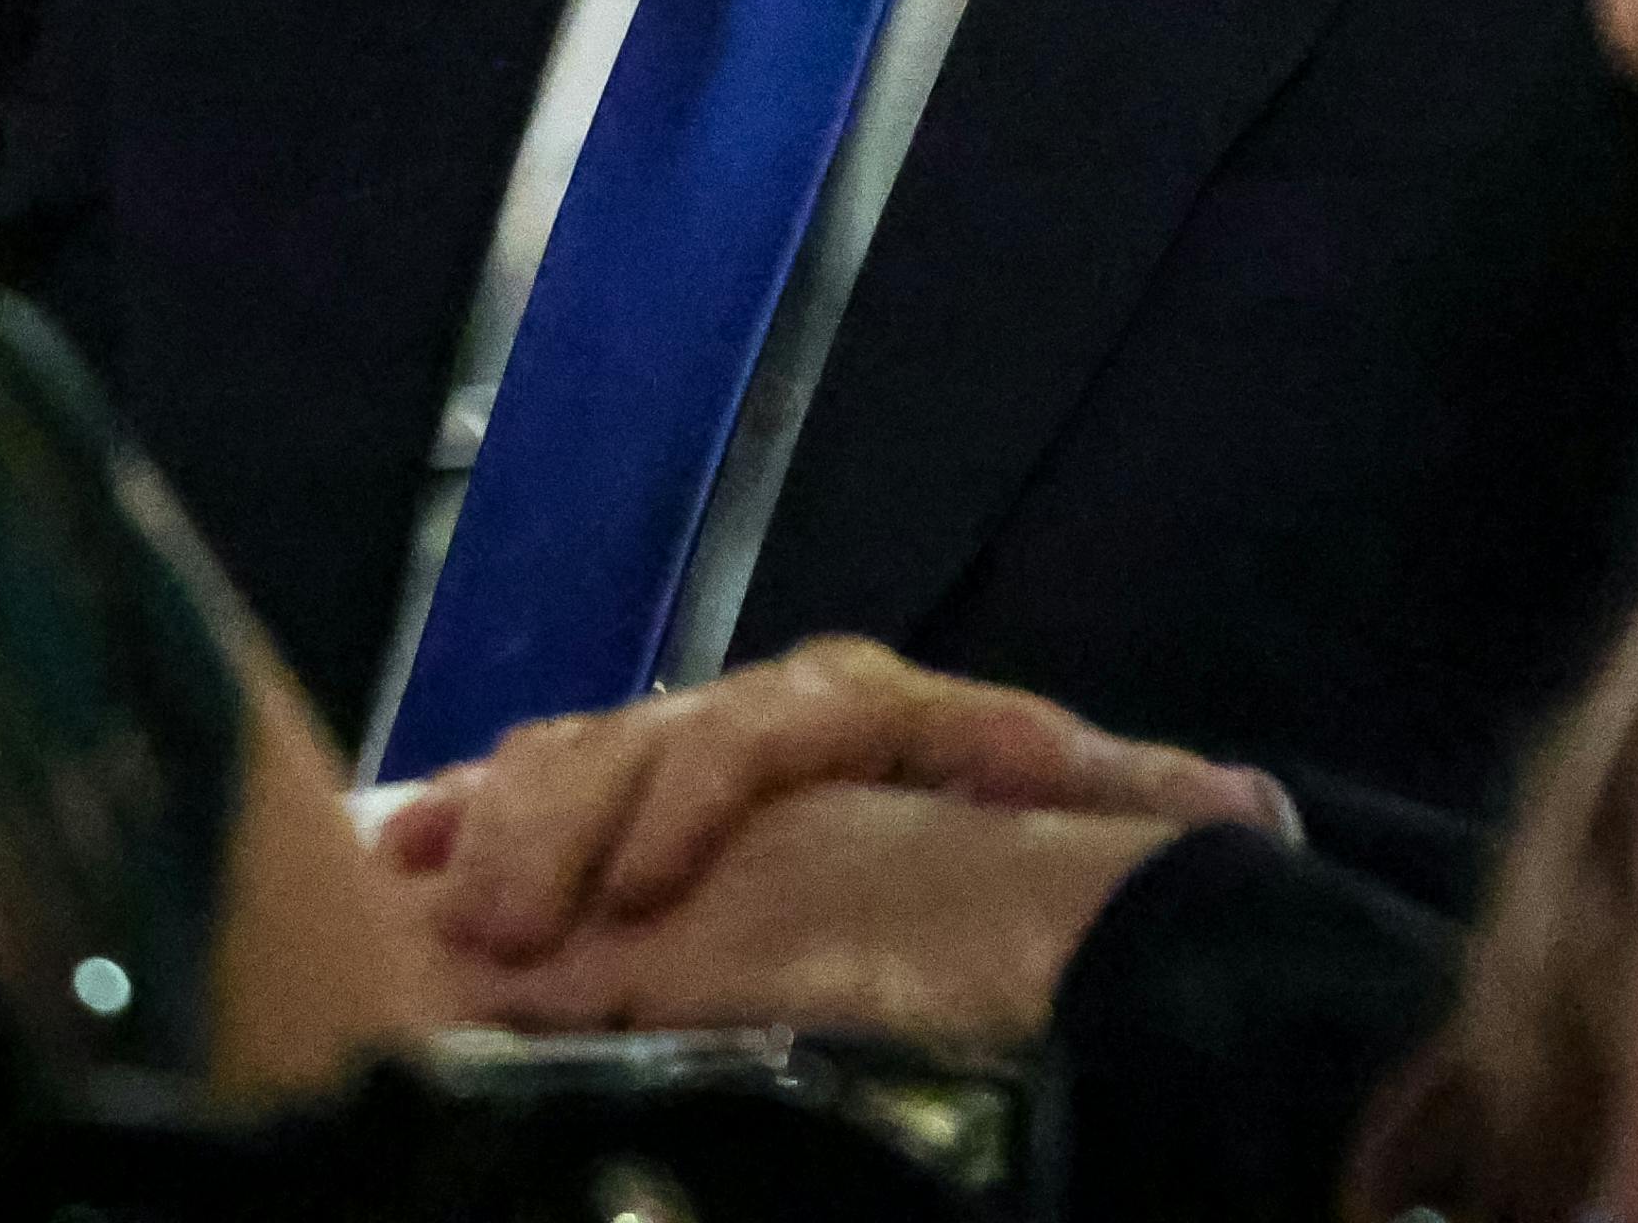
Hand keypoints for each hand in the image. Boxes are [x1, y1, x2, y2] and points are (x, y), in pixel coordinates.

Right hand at [435, 783, 1186, 1052]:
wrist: (972, 814)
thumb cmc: (1017, 818)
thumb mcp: (1073, 800)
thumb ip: (1139, 803)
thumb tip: (1242, 812)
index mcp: (858, 706)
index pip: (764, 730)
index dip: (696, 801)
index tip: (643, 891)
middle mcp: (754, 711)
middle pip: (639, 742)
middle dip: (565, 829)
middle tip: (510, 930)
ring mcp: (677, 744)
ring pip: (569, 754)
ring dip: (497, 829)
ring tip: (435, 908)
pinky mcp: (624, 792)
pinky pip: (524, 785)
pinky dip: (457, 820)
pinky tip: (395, 867)